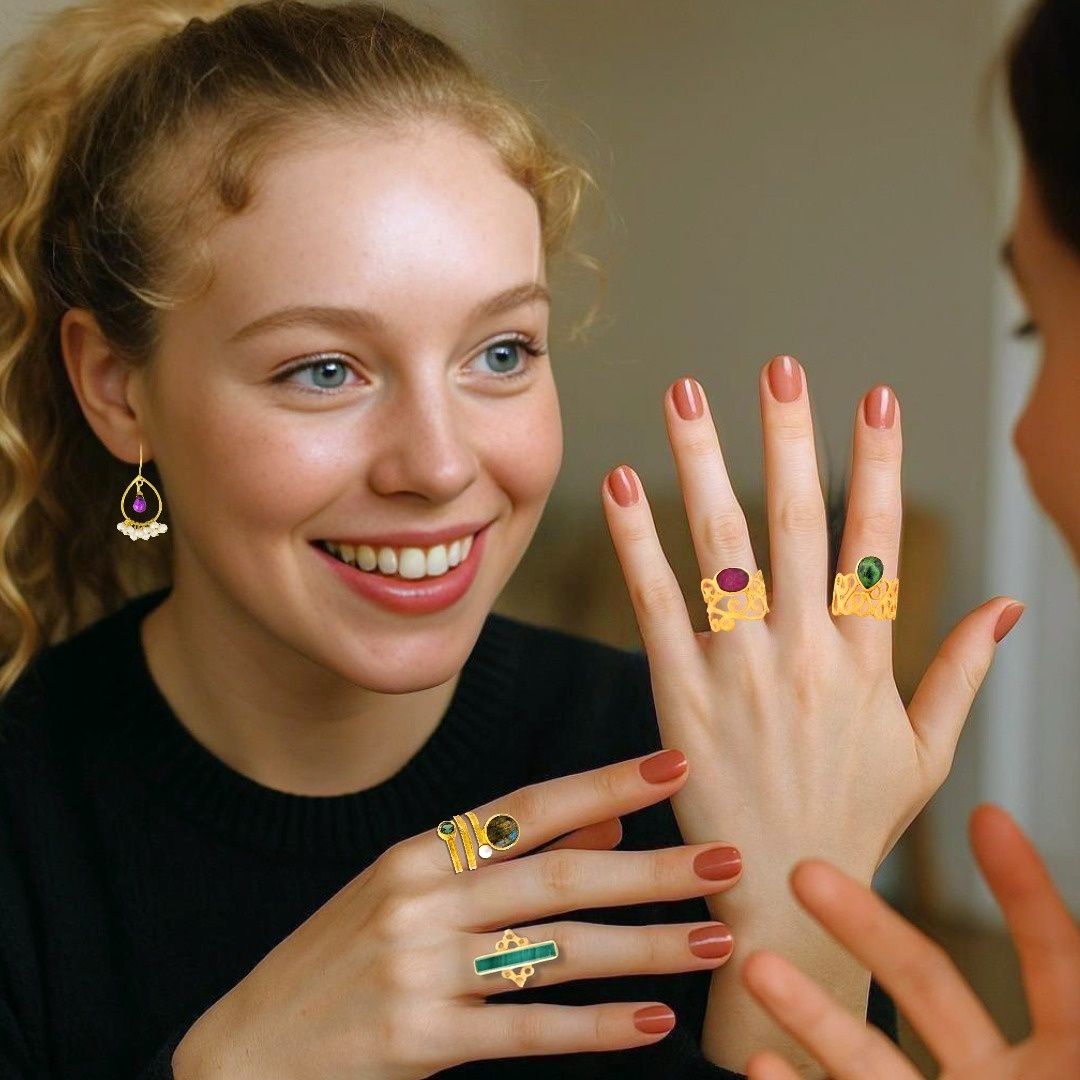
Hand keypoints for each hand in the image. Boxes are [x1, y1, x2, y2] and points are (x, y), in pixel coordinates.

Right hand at [170, 749, 743, 1079]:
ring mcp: (418, 967)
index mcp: (421, 851)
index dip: (606, 783)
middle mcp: (421, 897)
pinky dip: (593, 1026)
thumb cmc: (342, 959)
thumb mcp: (412, 892)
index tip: (676, 766)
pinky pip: (523, 1027)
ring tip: (715, 940)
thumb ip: (508, 856)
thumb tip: (608, 822)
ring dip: (643, 945)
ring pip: (554, 949)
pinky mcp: (417, 1036)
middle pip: (557, 875)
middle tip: (728, 859)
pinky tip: (652, 1022)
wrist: (244, 1049)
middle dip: (651, 867)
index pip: (529, 805)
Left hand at [600, 357, 1022, 1071]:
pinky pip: (658, 605)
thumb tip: (1010, 605)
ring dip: (703, 463)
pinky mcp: (680, 695)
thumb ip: (962, 673)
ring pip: (721, 548)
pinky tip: (626, 484)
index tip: (875, 397)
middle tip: (779, 365)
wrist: (783, 895)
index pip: (877, 542)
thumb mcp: (925, 753)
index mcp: (868, 662)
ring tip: (686, 394)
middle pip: (795, 523)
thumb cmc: (856, 821)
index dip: (878, 464)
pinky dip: (640, 542)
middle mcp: (805, 654)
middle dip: (789, 436)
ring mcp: (739, 672)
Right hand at [741, 803, 1079, 1078]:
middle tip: (807, 873)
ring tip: (757, 967)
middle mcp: (1000, 1077)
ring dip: (808, 1009)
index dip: (1022, 888)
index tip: (987, 815)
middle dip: (865, 921)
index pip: (1052, 956)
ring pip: (866, 1055)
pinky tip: (759, 1062)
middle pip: (924, 979)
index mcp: (1070, 1056)